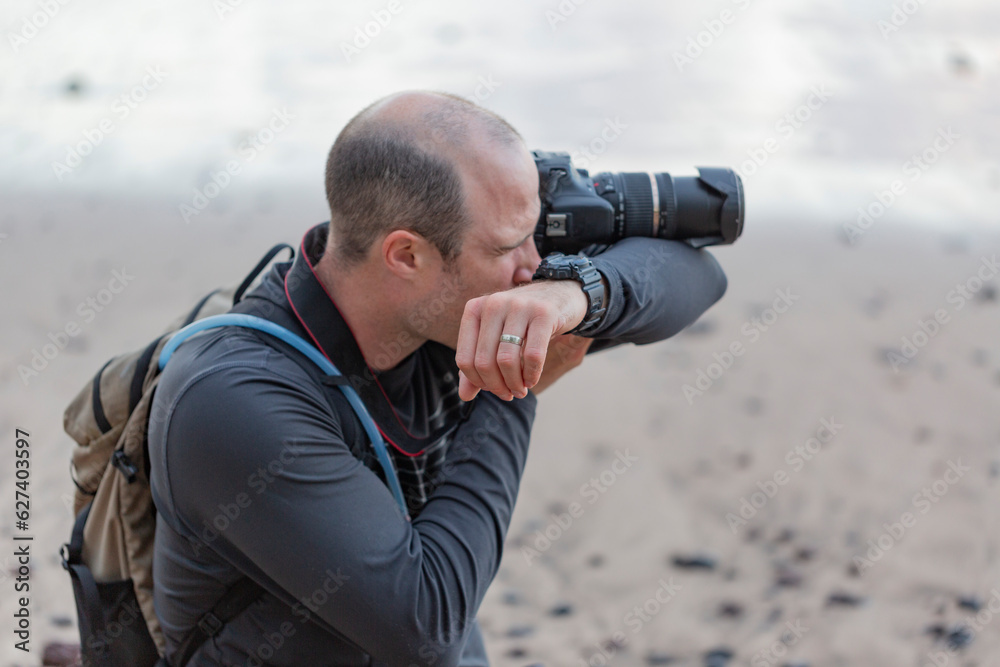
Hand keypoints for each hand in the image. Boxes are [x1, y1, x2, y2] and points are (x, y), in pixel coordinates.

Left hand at [455, 280, 588, 400]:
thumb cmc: (523, 322)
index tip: (493, 388)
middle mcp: (494, 304)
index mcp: (475, 309)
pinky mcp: (544, 313)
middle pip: (484, 362)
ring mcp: (519, 306)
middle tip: (509, 394)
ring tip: (521, 389)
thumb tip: (465, 396)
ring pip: (506, 360)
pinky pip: (533, 355)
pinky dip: (532, 375)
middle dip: (497, 386)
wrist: (560, 294)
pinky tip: (532, 379)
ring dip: (515, 384)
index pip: (465, 359)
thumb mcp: (496, 338)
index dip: (478, 382)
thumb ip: (478, 364)